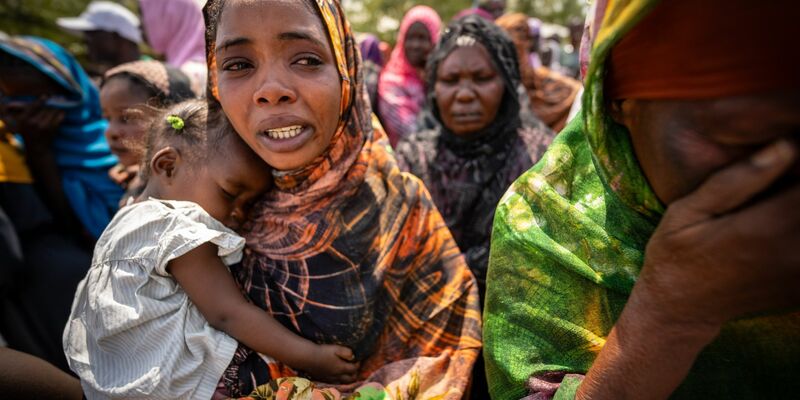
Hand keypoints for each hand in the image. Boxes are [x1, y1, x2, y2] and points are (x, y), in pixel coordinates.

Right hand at [0, 98, 63, 149]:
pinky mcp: (51, 130)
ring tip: (59, 107)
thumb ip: (24, 112)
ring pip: (52, 112)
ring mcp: (42, 126)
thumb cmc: (29, 134)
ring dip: (57, 109)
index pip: (33, 106)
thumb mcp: (22, 123)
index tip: (46, 96)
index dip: (41, 100)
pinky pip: (59, 118)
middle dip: (51, 105)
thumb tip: (23, 102)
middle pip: (45, 108)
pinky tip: (61, 113)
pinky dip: (61, 115)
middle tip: (56, 101)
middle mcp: (32, 122)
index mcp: (24, 119)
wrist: (37, 149)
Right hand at [297, 344, 359, 383]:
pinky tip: (338, 375)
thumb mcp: (336, 348)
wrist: (308, 358)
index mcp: (342, 368)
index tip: (358, 359)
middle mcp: (337, 375)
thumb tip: (353, 356)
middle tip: (355, 368)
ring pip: (343, 382)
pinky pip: (335, 382)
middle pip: (351, 378)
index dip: (358, 364)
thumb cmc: (323, 352)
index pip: (354, 368)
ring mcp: (331, 378)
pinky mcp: (324, 378)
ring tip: (348, 373)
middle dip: (355, 374)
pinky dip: (339, 380)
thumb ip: (346, 352)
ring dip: (348, 378)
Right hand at [632, 139, 799, 335]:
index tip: (785, 156)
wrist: (682, 310)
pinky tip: (775, 228)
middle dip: (797, 186)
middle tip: (775, 184)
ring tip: (771, 206)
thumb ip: (736, 180)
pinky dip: (795, 231)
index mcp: (764, 229)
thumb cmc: (677, 253)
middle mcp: (793, 253)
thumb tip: (787, 146)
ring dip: (795, 209)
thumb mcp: (687, 211)